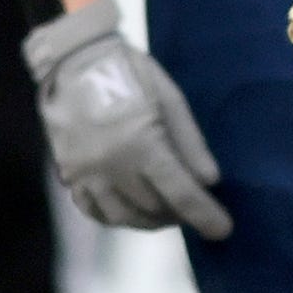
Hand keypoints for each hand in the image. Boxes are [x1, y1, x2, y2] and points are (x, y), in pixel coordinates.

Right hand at [23, 0, 233, 237]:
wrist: (74, 61)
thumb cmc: (131, 74)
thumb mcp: (170, 100)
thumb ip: (190, 144)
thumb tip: (210, 182)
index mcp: (140, 145)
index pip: (180, 193)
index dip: (205, 215)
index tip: (223, 230)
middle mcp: (111, 168)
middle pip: (154, 209)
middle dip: (181, 214)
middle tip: (197, 209)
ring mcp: (85, 175)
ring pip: (124, 217)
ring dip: (152, 220)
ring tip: (170, 212)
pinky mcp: (68, 175)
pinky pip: (95, 211)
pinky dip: (118, 217)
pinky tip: (135, 211)